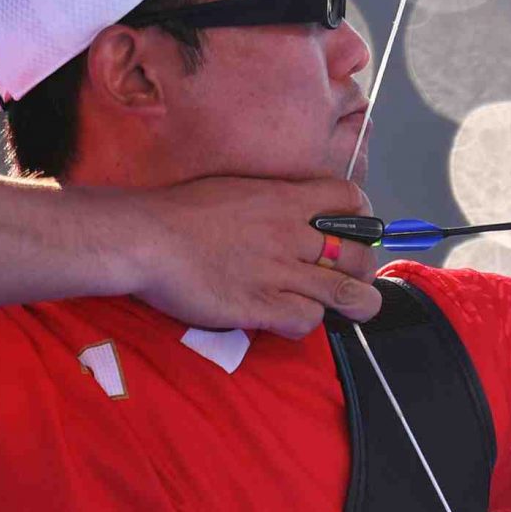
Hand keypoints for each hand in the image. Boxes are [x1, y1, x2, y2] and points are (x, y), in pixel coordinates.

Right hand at [125, 177, 385, 338]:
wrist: (147, 237)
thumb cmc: (182, 210)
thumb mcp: (239, 187)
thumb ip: (271, 200)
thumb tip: (286, 209)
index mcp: (287, 198)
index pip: (350, 196)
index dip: (362, 214)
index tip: (355, 229)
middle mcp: (292, 234)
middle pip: (356, 252)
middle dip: (363, 267)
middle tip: (353, 276)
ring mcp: (279, 271)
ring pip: (345, 292)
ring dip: (355, 302)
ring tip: (354, 307)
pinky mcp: (260, 305)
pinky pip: (306, 320)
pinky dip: (306, 323)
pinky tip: (291, 319)